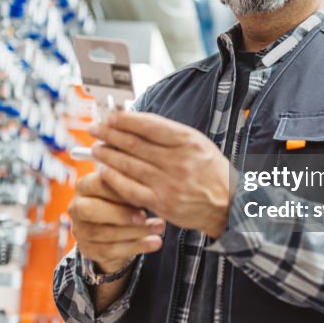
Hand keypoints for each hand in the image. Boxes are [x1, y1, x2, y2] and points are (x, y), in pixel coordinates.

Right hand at [68, 171, 165, 272]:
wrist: (115, 230)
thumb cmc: (123, 201)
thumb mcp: (126, 190)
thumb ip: (131, 185)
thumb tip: (150, 182)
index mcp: (84, 185)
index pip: (97, 183)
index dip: (119, 189)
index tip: (143, 193)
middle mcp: (76, 206)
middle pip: (91, 210)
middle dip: (120, 214)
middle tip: (145, 216)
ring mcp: (79, 229)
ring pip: (102, 233)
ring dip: (134, 232)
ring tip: (159, 227)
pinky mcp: (87, 249)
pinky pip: (110, 250)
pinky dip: (135, 247)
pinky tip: (154, 243)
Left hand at [89, 111, 232, 237]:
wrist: (228, 205)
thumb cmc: (211, 172)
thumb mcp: (197, 143)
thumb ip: (169, 134)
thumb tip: (136, 123)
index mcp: (187, 141)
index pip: (148, 125)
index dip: (125, 120)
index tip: (110, 117)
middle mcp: (177, 161)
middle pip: (134, 144)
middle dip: (109, 134)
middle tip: (96, 129)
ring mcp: (168, 183)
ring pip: (128, 165)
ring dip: (108, 155)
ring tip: (96, 147)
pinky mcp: (161, 202)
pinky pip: (130, 188)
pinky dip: (114, 178)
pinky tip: (104, 170)